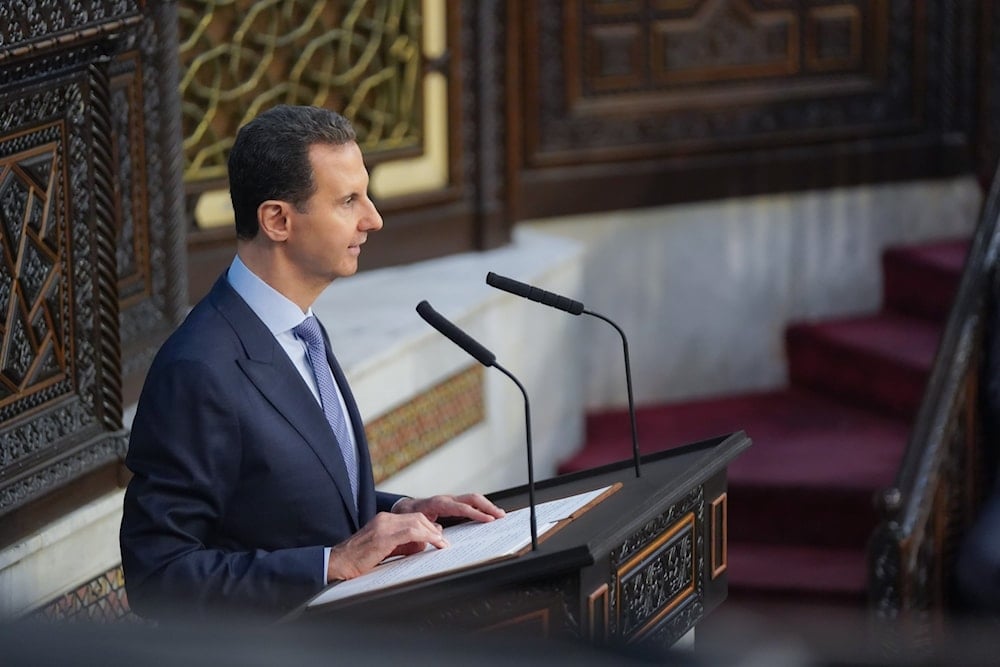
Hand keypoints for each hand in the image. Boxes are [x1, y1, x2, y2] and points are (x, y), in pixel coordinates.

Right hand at [326, 511, 447, 581]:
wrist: (338, 563)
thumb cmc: (359, 559)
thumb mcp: (385, 549)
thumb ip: (403, 545)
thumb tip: (422, 544)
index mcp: (384, 520)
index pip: (413, 518)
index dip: (429, 526)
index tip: (439, 538)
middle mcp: (385, 518)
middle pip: (418, 517)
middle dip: (434, 529)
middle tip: (443, 542)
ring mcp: (383, 525)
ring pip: (416, 522)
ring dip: (433, 533)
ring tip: (441, 544)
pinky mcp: (383, 536)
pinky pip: (410, 532)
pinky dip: (426, 536)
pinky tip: (433, 543)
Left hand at [392, 493, 505, 523]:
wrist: (403, 508)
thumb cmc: (408, 516)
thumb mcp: (414, 523)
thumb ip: (426, 528)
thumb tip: (440, 534)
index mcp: (438, 503)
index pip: (462, 507)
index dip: (476, 513)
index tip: (489, 520)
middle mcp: (447, 499)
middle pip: (472, 498)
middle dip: (488, 506)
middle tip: (501, 516)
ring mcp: (451, 500)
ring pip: (473, 499)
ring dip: (487, 506)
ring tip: (499, 515)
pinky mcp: (453, 504)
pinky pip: (469, 503)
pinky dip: (480, 508)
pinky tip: (488, 515)